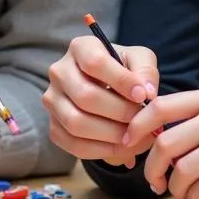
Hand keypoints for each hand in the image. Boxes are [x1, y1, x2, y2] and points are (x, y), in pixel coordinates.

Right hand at [42, 35, 157, 166]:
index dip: (121, 81)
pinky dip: (102, 151)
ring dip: (111, 134)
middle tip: (143, 121)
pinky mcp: (53, 126)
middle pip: (85, 96)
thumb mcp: (139, 60)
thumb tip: (146, 93)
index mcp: (80, 48)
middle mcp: (59, 72)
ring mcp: (52, 100)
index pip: (95, 62)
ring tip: (135, 136)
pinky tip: (123, 148)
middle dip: (120, 112)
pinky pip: (74, 145)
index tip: (143, 96)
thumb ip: (146, 71)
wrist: (108, 89)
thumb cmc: (124, 70)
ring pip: (77, 123)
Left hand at [124, 86, 198, 198]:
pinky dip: (195, 198)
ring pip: (183, 168)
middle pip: (165, 142)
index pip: (159, 107)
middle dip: (152, 168)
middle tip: (155, 183)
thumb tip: (152, 140)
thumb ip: (197, 121)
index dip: (136, 128)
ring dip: (175, 188)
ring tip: (183, 194)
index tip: (127, 146)